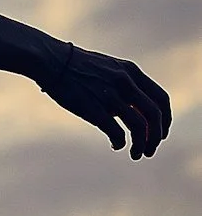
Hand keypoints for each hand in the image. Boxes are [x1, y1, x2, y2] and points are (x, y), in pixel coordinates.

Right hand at [39, 39, 171, 158]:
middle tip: (150, 150)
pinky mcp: (93, 108)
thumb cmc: (78, 67)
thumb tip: (135, 112)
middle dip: (156, 137)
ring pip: (139, 127)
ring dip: (142, 145)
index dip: (165, 120)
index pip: (161, 99)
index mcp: (132, 72)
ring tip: (136, 154)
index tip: (160, 133)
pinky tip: (116, 145)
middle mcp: (126, 83)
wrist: (52, 60)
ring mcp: (110, 96)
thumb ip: (126, 86)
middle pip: (154, 115)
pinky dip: (120, 143)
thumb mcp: (110, 69)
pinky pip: (117, 132)